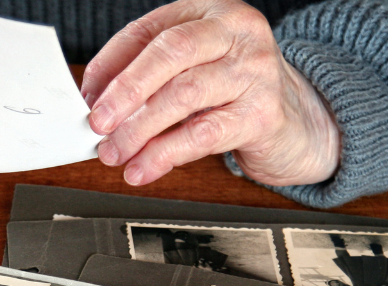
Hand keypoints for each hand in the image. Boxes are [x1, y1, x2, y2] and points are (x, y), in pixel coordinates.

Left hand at [80, 0, 339, 186]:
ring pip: (184, 95)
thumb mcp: (194, 70)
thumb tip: (94, 97)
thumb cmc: (238, 92)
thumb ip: (149, 75)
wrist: (302, 124)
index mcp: (213, 13)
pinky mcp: (264, 114)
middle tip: (96, 122)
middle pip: (170, 53)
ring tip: (115, 152)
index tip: (86, 94)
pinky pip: (204, 134)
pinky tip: (144, 168)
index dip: (111, 63)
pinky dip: (165, 154)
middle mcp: (238, 33)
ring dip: (139, 129)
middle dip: (125, 90)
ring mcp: (256, 71)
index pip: (150, 30)